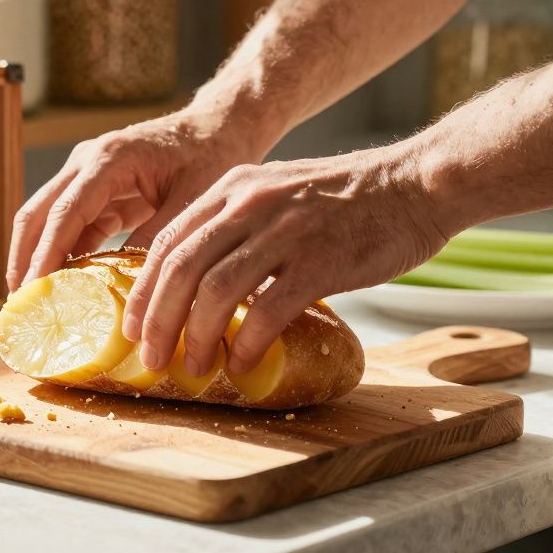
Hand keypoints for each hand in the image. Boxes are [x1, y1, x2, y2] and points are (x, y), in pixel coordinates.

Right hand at [7, 107, 271, 291]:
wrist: (218, 127)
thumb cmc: (211, 154)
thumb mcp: (194, 198)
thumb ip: (160, 236)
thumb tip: (131, 285)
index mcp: (110, 158)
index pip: (65, 211)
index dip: (46, 253)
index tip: (33, 288)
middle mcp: (87, 162)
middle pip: (38, 213)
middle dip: (25, 258)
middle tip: (22, 303)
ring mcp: (87, 175)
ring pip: (47, 220)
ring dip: (39, 258)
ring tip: (36, 301)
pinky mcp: (97, 192)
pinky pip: (71, 226)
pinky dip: (64, 255)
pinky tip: (66, 287)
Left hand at [122, 145, 451, 375]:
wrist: (417, 184)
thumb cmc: (348, 199)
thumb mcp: (277, 192)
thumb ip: (238, 225)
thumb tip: (201, 281)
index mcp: (232, 189)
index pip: (167, 244)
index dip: (144, 292)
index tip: (134, 329)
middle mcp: (249, 205)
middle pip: (180, 270)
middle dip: (158, 322)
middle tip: (152, 358)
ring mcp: (283, 231)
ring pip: (214, 291)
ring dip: (196, 338)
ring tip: (194, 368)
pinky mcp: (320, 261)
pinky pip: (267, 310)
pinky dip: (247, 343)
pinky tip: (243, 363)